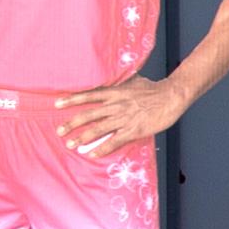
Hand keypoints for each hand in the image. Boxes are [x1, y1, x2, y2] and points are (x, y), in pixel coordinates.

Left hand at [54, 75, 184, 158]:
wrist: (172, 96)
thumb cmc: (154, 89)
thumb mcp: (133, 80)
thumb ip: (120, 80)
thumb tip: (112, 74)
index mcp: (114, 92)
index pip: (88, 95)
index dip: (71, 100)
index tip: (57, 104)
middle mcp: (115, 105)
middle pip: (88, 115)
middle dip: (72, 124)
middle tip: (59, 131)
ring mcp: (124, 118)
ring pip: (98, 129)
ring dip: (83, 138)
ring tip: (71, 145)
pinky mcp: (134, 130)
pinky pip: (115, 141)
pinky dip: (103, 148)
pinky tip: (93, 154)